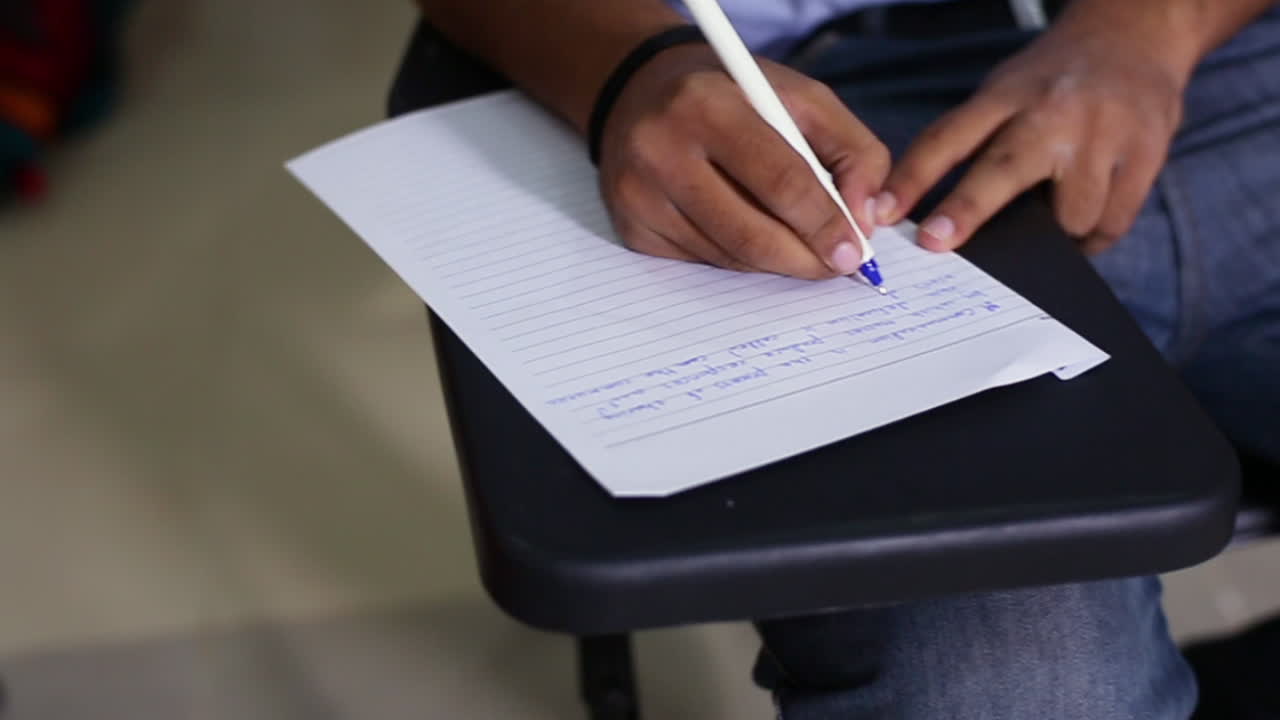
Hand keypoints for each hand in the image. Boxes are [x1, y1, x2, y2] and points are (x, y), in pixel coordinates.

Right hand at [598, 44, 889, 278]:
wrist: (640, 94)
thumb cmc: (731, 97)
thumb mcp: (800, 98)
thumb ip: (852, 150)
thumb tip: (863, 220)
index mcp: (707, 105)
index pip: (780, 181)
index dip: (824, 223)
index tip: (854, 252)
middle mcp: (661, 150)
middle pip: (750, 233)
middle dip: (804, 258)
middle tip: (835, 266)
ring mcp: (639, 195)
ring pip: (729, 257)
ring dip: (774, 260)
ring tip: (797, 244)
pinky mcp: (631, 229)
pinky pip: (702, 262)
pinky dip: (737, 258)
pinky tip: (746, 231)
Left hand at [878, 8, 1194, 253]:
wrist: (1135, 35)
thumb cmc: (1054, 80)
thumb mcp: (1004, 92)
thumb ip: (973, 142)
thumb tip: (928, 218)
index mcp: (1007, 96)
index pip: (947, 137)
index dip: (910, 179)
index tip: (880, 213)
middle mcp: (1052, 112)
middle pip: (1003, 168)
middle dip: (967, 209)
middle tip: (936, 243)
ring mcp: (1103, 133)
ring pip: (1070, 215)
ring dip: (1055, 236)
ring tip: (1049, 229)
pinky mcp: (1146, 152)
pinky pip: (1111, 221)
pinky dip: (1093, 236)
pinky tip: (1084, 227)